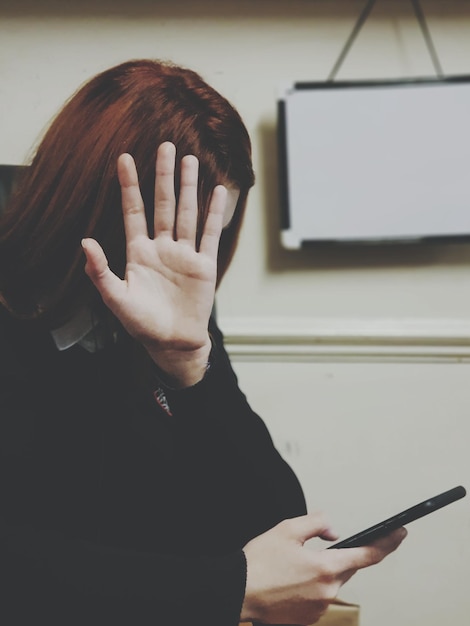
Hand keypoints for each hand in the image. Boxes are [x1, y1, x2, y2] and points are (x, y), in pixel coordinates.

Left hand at [82, 142, 226, 385]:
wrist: (173, 343)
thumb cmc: (143, 324)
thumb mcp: (116, 299)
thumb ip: (100, 271)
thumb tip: (85, 241)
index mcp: (138, 252)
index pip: (134, 212)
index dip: (129, 186)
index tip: (124, 159)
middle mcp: (162, 247)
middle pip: (163, 204)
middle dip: (163, 176)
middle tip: (165, 146)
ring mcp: (184, 254)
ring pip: (186, 213)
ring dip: (188, 187)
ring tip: (190, 160)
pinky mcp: (204, 264)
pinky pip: (210, 233)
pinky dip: (214, 213)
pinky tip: (217, 192)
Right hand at [241, 513, 405, 624]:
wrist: (238, 592)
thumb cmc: (259, 562)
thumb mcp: (287, 529)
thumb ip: (316, 523)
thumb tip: (334, 531)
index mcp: (326, 567)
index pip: (367, 554)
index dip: (388, 543)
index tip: (400, 533)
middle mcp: (327, 591)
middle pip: (347, 568)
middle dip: (340, 555)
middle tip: (317, 548)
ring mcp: (318, 608)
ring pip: (332, 582)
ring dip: (322, 570)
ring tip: (294, 565)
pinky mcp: (308, 618)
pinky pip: (320, 596)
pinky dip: (312, 585)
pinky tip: (291, 579)